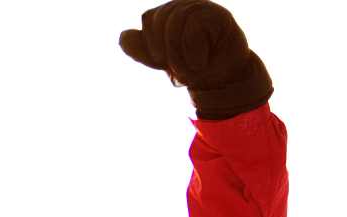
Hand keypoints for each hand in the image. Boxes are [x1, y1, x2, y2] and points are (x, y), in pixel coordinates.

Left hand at [118, 0, 271, 119]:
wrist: (222, 79)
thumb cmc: (191, 67)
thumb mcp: (161, 61)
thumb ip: (140, 49)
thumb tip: (123, 36)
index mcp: (167, 14)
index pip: (149, 18)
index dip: (153, 44)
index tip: (165, 62)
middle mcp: (184, 6)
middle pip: (160, 18)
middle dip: (165, 52)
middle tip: (179, 69)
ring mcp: (202, 8)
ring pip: (175, 22)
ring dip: (178, 54)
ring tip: (192, 67)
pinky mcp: (219, 15)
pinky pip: (194, 25)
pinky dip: (193, 50)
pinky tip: (202, 60)